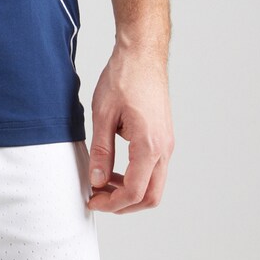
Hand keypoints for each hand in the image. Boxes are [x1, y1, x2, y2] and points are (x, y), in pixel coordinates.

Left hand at [87, 43, 174, 213]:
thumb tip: (97, 181)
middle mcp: (164, 149)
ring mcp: (167, 143)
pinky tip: (115, 168)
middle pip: (150, 197)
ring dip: (130, 192)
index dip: (112, 203)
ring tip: (103, 183)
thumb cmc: (123, 77)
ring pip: (154, 185)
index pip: (134, 192)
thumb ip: (101, 151)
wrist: (142, 54)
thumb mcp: (103, 114)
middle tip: (98, 198)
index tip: (92, 199)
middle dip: (123, 205)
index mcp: (149, 145)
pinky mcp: (164, 137)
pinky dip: (137, 177)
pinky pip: (155, 169)